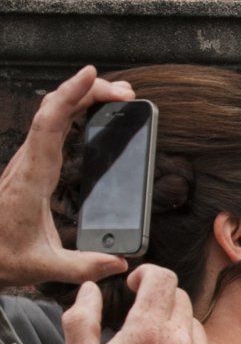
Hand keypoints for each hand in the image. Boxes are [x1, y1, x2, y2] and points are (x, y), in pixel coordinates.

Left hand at [0, 66, 135, 287]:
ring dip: (82, 99)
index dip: (71, 95)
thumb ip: (82, 266)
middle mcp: (27, 163)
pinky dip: (73, 113)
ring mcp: (28, 162)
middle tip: (125, 93)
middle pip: (54, 110)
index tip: (90, 75)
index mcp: (31, 179)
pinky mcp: (31, 167)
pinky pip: (52, 128)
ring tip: (116, 98)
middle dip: (88, 92)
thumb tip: (119, 261)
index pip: (50, 125)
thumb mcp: (42, 268)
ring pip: (52, 115)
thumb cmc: (1, 256)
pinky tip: (90, 114)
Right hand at [63, 265, 222, 343]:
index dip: (148, 275)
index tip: (135, 285)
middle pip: (180, 299)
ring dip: (175, 329)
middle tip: (140, 320)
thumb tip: (90, 291)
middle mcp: (183, 343)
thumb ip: (83, 319)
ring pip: (195, 327)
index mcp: (149, 332)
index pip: (163, 279)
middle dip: (160, 301)